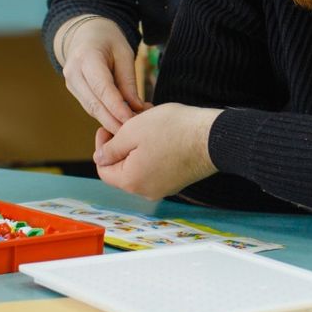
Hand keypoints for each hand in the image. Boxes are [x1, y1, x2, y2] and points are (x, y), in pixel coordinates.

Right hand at [58, 15, 148, 133]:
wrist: (85, 33)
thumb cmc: (108, 40)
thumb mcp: (124, 53)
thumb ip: (128, 80)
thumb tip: (136, 108)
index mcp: (86, 57)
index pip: (102, 88)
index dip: (116, 107)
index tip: (131, 120)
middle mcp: (73, 72)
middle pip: (94, 104)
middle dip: (114, 121)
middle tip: (135, 132)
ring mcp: (70, 82)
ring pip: (92, 109)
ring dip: (111, 121)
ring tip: (132, 127)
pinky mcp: (73, 90)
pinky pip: (91, 106)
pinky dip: (106, 115)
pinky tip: (121, 120)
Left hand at [92, 104, 220, 200]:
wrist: (213, 137)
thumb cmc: (173, 130)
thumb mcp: (132, 131)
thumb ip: (111, 148)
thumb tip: (99, 158)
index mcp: (131, 181)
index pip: (104, 169)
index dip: (101, 146)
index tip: (108, 126)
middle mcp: (146, 190)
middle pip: (122, 168)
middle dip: (122, 143)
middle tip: (128, 120)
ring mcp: (164, 187)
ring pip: (140, 165)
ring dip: (138, 144)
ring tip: (146, 122)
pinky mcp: (177, 181)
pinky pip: (156, 167)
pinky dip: (153, 151)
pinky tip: (161, 132)